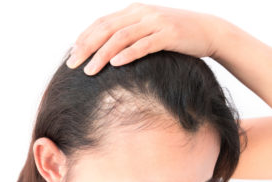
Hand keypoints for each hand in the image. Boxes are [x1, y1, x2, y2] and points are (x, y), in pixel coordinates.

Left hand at [66, 2, 222, 74]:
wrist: (208, 30)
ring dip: (103, 54)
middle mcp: (141, 13)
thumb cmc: (175, 34)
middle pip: (106, 29)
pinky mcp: (169, 34)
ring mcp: (155, 22)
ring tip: (89, 71)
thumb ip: (129, 33)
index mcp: (133, 11)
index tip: (72, 55)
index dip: (84, 38)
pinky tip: (116, 64)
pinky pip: (144, 44)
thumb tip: (109, 51)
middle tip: (72, 64)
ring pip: (122, 37)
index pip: (101, 23)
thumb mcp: (148, 29)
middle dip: (86, 47)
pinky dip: (128, 54)